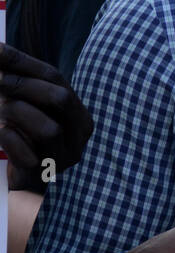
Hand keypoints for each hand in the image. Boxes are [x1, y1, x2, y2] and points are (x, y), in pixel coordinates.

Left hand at [0, 43, 93, 184]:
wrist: (22, 179)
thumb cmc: (25, 135)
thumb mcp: (28, 103)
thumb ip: (19, 78)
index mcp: (77, 115)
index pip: (55, 78)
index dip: (22, 62)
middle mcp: (78, 137)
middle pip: (60, 99)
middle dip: (22, 85)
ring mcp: (63, 158)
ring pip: (49, 129)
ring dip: (17, 112)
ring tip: (0, 110)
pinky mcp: (43, 175)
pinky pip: (26, 153)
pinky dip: (8, 138)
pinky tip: (3, 133)